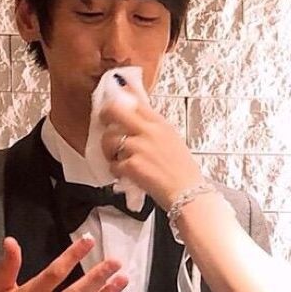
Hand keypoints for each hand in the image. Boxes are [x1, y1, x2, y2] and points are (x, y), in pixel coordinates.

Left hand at [99, 86, 201, 209]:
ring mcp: (138, 147)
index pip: (136, 101)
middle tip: (103, 122)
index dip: (121, 98)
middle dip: (105, 115)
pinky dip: (116, 171)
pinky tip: (125, 174)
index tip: (114, 99)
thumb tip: (135, 122)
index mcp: (160, 124)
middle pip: (115, 111)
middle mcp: (148, 131)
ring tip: (117, 158)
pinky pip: (113, 164)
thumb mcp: (172, 140)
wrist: (187, 193)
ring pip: (109, 139)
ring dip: (109, 150)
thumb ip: (154, 129)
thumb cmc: (183, 171)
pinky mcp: (131, 165)